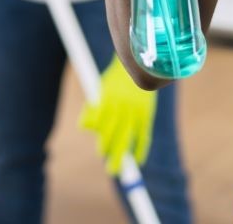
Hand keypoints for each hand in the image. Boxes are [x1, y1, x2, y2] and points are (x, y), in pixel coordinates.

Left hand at [78, 59, 156, 174]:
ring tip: (117, 170)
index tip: (102, 152)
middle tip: (110, 169)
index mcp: (108, 98)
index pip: (101, 123)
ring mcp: (136, 109)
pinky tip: (139, 160)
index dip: (103, 138)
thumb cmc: (116, 79)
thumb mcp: (102, 88)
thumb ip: (94, 108)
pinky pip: (145, 133)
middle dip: (111, 151)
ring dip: (122, 153)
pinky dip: (143, 147)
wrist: (140, 63)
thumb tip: (85, 127)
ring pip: (128, 135)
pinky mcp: (147, 112)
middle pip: (114, 133)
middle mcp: (121, 105)